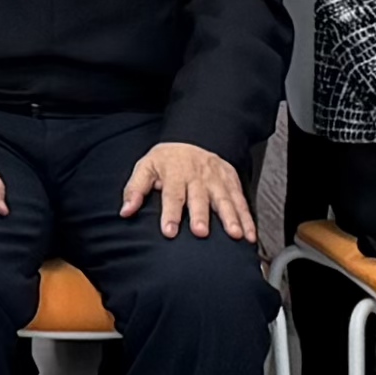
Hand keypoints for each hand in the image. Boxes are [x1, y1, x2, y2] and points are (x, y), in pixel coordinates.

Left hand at [125, 139, 255, 243]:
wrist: (192, 139)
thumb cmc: (167, 160)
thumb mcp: (146, 167)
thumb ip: (135, 189)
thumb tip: (125, 211)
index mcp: (176, 173)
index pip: (172, 195)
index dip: (170, 214)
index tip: (169, 231)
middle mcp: (198, 177)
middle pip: (200, 198)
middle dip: (201, 215)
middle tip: (201, 233)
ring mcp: (217, 179)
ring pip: (225, 199)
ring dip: (231, 218)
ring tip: (235, 235)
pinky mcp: (232, 182)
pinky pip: (241, 201)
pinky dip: (247, 219)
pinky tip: (250, 235)